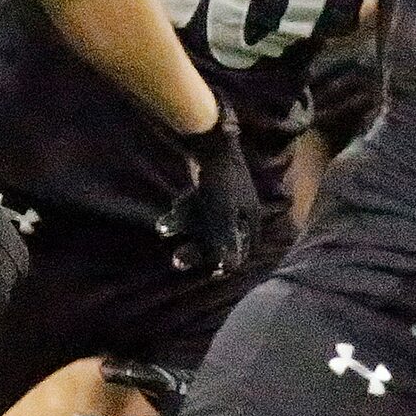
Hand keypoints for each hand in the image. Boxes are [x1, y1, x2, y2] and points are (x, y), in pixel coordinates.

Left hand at [156, 101, 257, 276]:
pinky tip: (166, 219)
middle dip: (198, 249)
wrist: (210, 142)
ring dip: (185, 229)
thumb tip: (226, 270)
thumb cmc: (220, 181)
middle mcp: (241, 208)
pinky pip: (196, 209)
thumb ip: (223, 243)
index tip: (213, 273)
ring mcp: (226, 197)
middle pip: (221, 237)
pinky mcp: (210, 187)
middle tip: (177, 260)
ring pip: (205, 224)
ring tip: (165, 232)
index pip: (245, 247)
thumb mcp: (222, 216)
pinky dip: (182, 215)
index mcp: (250, 216)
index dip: (231, 261)